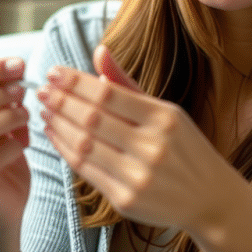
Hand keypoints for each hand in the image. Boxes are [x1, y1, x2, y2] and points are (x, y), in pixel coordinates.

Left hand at [36, 45, 234, 233]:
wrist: (210, 198)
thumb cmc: (183, 147)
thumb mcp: (164, 110)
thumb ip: (127, 83)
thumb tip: (99, 50)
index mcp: (164, 118)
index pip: (108, 94)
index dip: (75, 82)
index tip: (53, 72)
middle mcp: (153, 147)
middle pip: (92, 119)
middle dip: (60, 101)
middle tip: (41, 90)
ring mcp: (139, 176)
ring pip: (84, 145)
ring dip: (58, 125)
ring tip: (45, 110)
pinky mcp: (126, 201)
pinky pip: (85, 171)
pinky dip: (65, 150)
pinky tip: (55, 134)